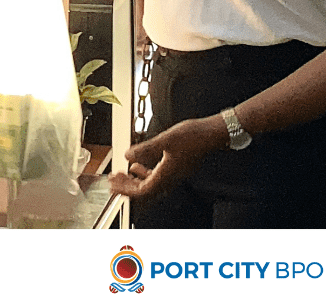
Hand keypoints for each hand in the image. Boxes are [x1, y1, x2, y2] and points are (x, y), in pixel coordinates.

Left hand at [108, 116, 227, 198]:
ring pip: (150, 184)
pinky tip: (138, 165)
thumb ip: (145, 149)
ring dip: (134, 180)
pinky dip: (144, 173)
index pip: (142, 191)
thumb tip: (127, 155)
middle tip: (113, 182)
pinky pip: (156, 176)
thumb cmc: (193, 136)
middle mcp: (170, 178)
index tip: (114, 186)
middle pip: (145, 190)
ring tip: (122, 173)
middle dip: (127, 187)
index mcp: (167, 174)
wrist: (212, 134)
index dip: (126, 190)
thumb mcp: (164, 139)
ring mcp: (174, 174)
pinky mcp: (177, 167)